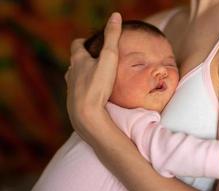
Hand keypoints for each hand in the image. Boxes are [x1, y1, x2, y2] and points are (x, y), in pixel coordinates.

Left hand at [65, 12, 121, 134]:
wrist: (86, 114)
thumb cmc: (97, 84)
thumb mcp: (109, 57)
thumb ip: (112, 36)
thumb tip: (115, 16)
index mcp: (77, 60)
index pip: (76, 44)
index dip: (84, 41)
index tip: (91, 42)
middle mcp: (71, 72)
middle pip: (75, 61)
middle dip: (85, 58)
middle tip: (97, 60)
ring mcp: (71, 88)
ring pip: (75, 76)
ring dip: (83, 74)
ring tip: (96, 77)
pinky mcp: (73, 101)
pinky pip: (78, 91)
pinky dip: (84, 89)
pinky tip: (94, 94)